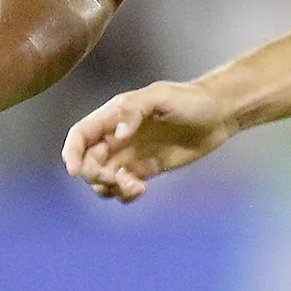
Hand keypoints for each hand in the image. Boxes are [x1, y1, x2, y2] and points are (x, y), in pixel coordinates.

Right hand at [63, 80, 238, 201]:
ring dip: (110, 188)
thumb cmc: (190, 99)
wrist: (219, 114)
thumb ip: (134, 110)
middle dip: (95, 176)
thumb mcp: (160, 97)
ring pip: (104, 179)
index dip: (72, 153)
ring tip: (134, 187)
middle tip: (116, 180)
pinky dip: (125, 194)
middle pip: (89, 162)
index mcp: (114, 116)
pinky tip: (140, 190)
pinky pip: (124, 187)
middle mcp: (117, 136)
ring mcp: (131, 154)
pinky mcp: (146, 170)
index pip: (81, 135)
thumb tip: (118, 134)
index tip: (76, 171)